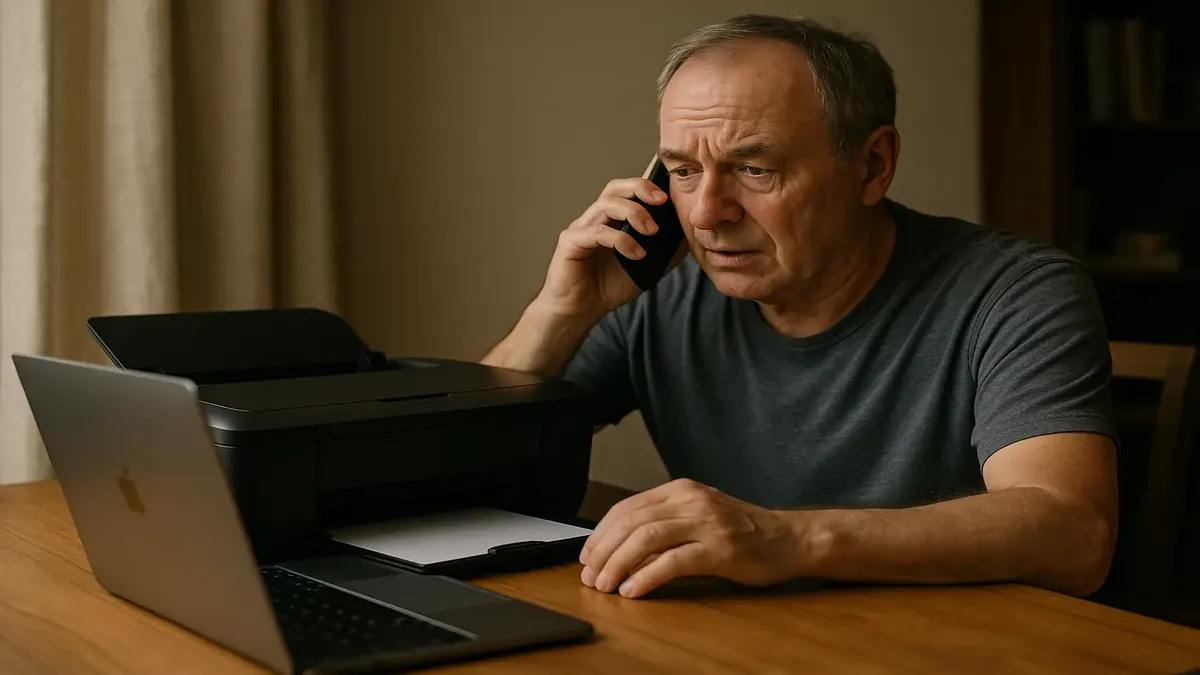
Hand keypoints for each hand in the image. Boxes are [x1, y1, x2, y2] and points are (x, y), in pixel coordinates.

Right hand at [534, 175, 669, 321]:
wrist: (579, 311)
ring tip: (652, 231)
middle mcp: (594, 219)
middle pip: (614, 188)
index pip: (627, 190)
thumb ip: (664, 252)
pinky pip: (596, 232)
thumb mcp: (645, 267)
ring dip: (633, 213)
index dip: (647, 183)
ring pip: (605, 205)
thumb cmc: (606, 287)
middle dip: (640, 188)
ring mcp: (581, 228)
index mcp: (611, 220)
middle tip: (662, 200)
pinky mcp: (570, 242)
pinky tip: (636, 254)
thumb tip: (688, 237)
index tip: (670, 191)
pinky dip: (620, 240)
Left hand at [578, 479, 805, 598]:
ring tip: (605, 585)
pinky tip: (633, 590)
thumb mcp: (699, 515)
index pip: (627, 507)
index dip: (600, 533)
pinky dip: (647, 577)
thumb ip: (665, 522)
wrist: (790, 538)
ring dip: (618, 564)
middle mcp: (690, 500)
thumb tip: (621, 547)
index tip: (587, 555)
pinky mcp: (720, 550)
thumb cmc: (744, 531)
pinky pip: (673, 561)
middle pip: (631, 523)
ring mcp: (707, 523)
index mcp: (680, 489)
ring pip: (646, 539)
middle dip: (603, 551)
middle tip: (590, 576)